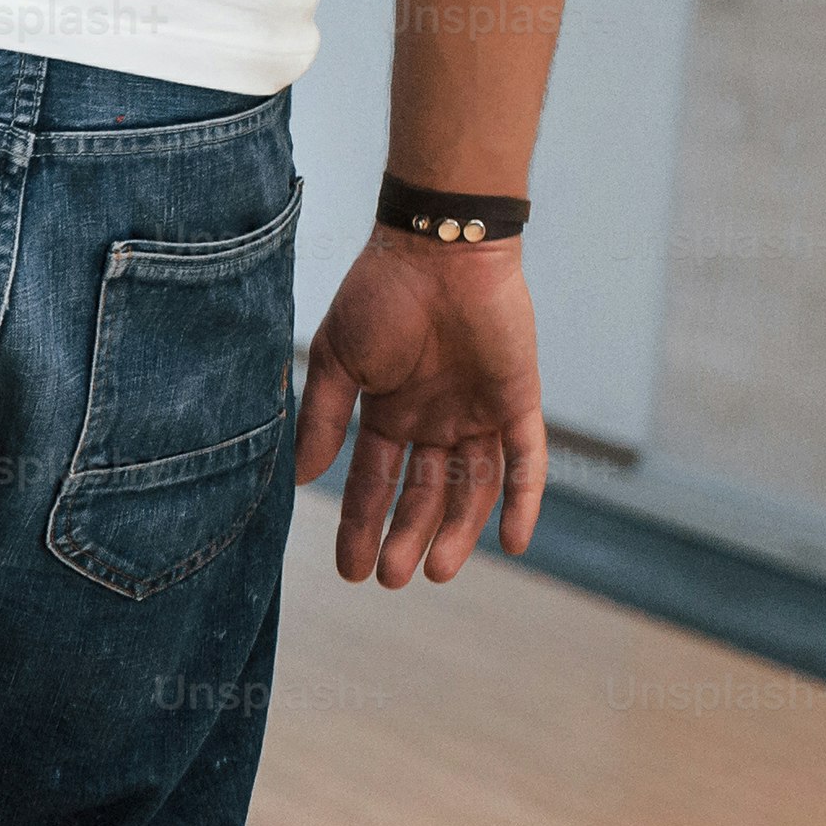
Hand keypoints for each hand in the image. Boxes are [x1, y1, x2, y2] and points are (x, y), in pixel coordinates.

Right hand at [290, 229, 544, 585]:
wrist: (439, 247)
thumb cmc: (380, 294)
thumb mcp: (338, 361)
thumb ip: (323, 420)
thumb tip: (299, 480)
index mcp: (390, 413)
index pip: (376, 484)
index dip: (362, 526)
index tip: (349, 572)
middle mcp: (435, 421)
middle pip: (425, 495)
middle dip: (407, 537)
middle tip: (391, 578)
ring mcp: (478, 412)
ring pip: (472, 487)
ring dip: (457, 531)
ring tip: (436, 571)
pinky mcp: (517, 400)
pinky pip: (526, 459)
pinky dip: (523, 500)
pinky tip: (514, 541)